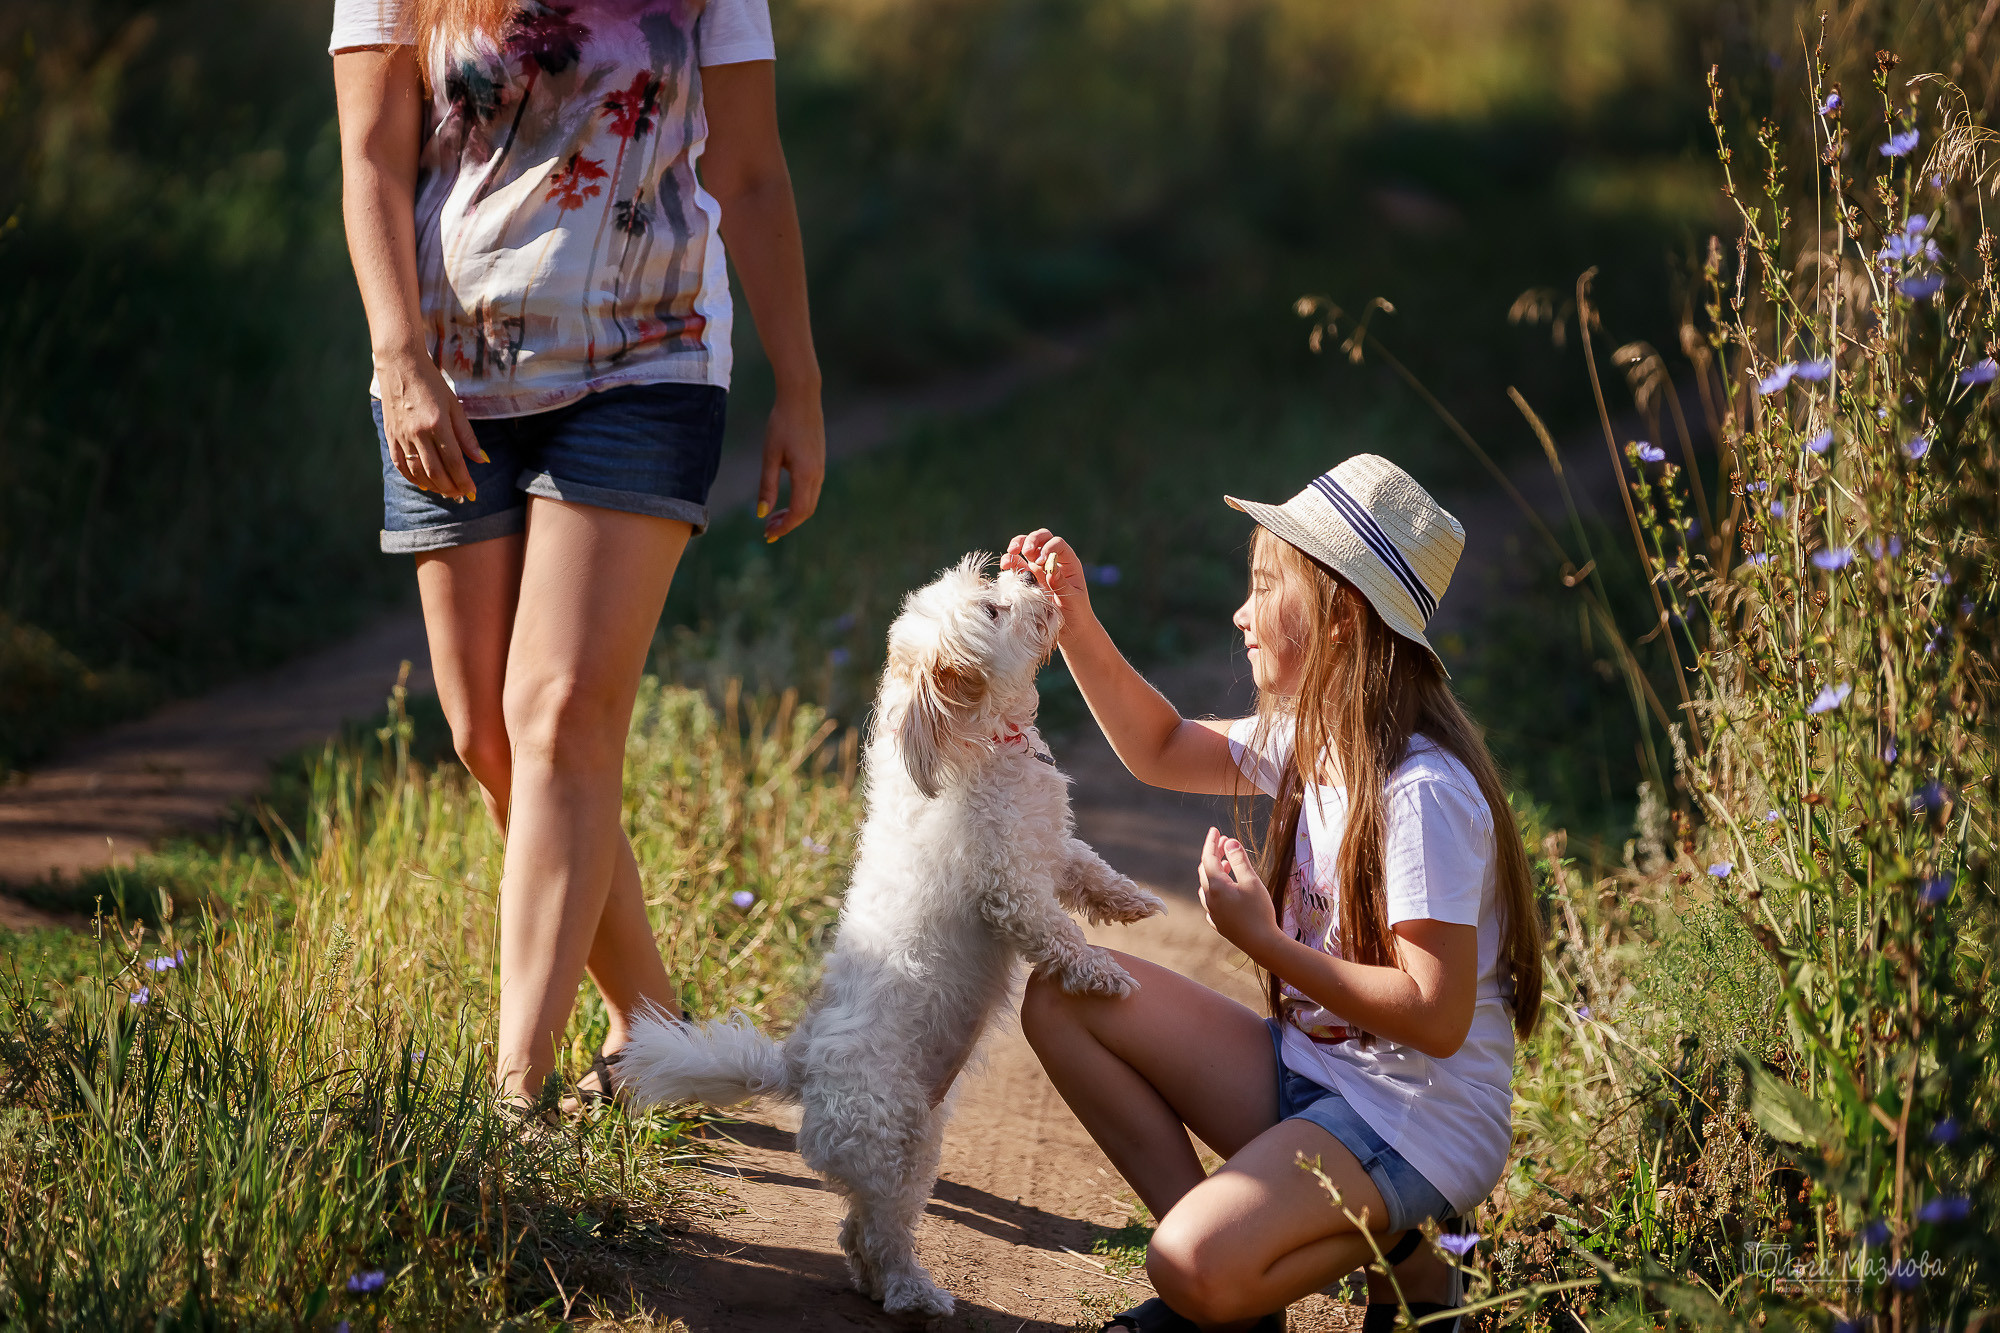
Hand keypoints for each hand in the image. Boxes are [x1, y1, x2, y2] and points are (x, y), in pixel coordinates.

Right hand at [376, 348, 485, 500]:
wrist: (400, 366)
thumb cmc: (432, 383)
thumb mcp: (455, 406)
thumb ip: (467, 435)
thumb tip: (482, 459)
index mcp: (437, 424)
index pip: (454, 462)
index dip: (464, 479)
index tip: (472, 490)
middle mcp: (417, 433)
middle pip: (435, 472)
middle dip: (450, 487)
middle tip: (461, 494)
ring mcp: (401, 436)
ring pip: (417, 472)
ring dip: (433, 487)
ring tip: (446, 492)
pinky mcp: (390, 436)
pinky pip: (400, 465)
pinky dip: (412, 479)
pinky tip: (424, 484)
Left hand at [758, 387, 824, 541]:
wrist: (802, 398)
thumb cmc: (782, 424)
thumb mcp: (770, 456)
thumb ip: (767, 486)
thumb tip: (761, 513)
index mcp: (806, 475)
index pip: (798, 512)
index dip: (784, 526)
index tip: (767, 533)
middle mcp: (818, 475)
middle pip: (806, 511)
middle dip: (788, 524)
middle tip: (767, 530)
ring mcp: (821, 469)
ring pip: (810, 502)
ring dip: (793, 514)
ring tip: (773, 518)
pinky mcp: (820, 463)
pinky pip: (812, 491)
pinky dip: (799, 502)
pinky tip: (785, 501)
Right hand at [1001, 529, 1094, 641]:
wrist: (1069, 629)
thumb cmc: (1077, 614)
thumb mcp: (1073, 600)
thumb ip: (1061, 584)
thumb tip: (1050, 569)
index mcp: (1068, 563)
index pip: (1057, 544)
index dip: (1048, 548)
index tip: (1041, 562)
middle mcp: (1053, 561)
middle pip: (1041, 538)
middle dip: (1031, 540)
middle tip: (1026, 551)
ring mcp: (1038, 568)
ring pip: (1026, 546)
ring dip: (1017, 544)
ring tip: (1010, 553)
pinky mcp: (1026, 578)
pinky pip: (1016, 564)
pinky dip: (1009, 561)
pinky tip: (1005, 567)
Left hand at [1197, 827, 1278, 951]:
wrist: (1262, 944)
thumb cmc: (1259, 911)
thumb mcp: (1251, 882)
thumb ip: (1239, 860)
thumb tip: (1229, 841)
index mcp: (1216, 886)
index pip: (1208, 857)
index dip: (1211, 842)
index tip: (1215, 830)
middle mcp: (1209, 898)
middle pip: (1206, 870)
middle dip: (1214, 854)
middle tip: (1225, 843)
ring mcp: (1212, 912)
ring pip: (1207, 886)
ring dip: (1216, 872)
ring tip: (1228, 864)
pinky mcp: (1218, 922)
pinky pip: (1212, 901)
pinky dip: (1217, 889)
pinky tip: (1226, 890)